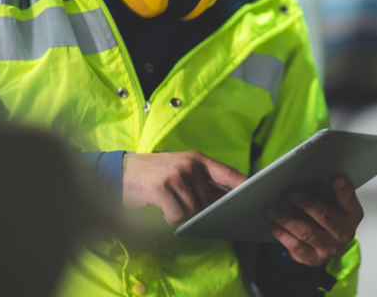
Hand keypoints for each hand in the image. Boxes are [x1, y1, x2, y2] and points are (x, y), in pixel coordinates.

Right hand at [123, 151, 246, 224]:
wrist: (120, 171)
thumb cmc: (154, 174)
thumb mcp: (180, 171)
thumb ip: (202, 183)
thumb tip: (226, 200)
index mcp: (197, 159)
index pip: (227, 172)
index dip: (243, 184)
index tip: (256, 193)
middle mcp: (189, 165)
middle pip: (209, 201)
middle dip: (199, 211)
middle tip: (181, 208)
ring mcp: (176, 175)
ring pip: (193, 210)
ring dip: (182, 215)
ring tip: (169, 205)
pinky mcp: (162, 188)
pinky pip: (177, 215)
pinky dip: (170, 219)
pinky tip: (161, 208)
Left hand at [264, 176, 363, 266]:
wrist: (324, 244)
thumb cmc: (326, 215)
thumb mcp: (332, 203)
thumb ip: (326, 191)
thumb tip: (303, 176)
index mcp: (352, 215)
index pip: (349, 201)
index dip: (344, 191)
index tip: (337, 179)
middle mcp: (344, 233)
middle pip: (325, 216)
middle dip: (308, 204)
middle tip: (292, 194)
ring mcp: (330, 248)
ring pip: (306, 232)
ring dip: (286, 219)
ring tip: (271, 209)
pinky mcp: (314, 259)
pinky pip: (294, 245)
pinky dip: (280, 232)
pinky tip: (269, 222)